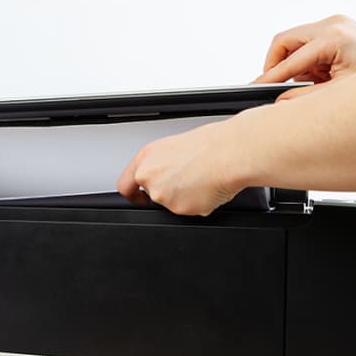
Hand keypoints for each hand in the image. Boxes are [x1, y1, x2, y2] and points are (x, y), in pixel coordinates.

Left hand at [117, 120, 245, 215]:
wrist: (229, 153)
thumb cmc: (210, 145)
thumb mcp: (174, 148)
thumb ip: (160, 165)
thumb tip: (161, 175)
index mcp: (145, 159)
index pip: (125, 185)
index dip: (133, 196)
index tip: (139, 199)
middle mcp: (149, 178)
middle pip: (152, 197)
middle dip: (167, 193)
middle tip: (187, 182)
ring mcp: (163, 195)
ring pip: (172, 205)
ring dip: (185, 198)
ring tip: (201, 179)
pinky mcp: (179, 209)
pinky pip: (189, 211)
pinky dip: (199, 204)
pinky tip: (208, 188)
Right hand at [254, 14, 355, 99]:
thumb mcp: (337, 92)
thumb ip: (304, 97)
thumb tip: (280, 101)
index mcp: (334, 38)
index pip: (288, 59)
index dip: (270, 77)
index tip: (256, 87)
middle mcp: (334, 25)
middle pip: (284, 41)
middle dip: (276, 65)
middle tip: (273, 84)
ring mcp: (336, 24)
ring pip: (293, 41)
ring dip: (292, 63)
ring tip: (308, 81)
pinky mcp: (337, 28)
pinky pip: (306, 42)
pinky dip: (305, 60)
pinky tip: (317, 74)